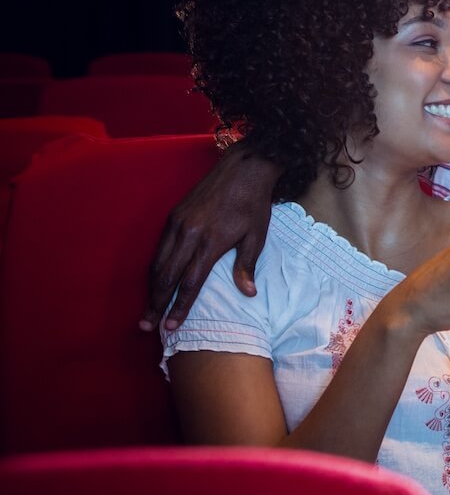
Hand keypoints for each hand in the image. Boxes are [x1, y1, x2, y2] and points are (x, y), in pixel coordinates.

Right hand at [140, 143, 281, 331]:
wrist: (244, 168)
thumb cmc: (254, 204)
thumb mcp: (257, 235)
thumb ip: (247, 265)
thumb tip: (248, 294)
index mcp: (210, 242)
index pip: (190, 283)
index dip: (179, 306)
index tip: (172, 326)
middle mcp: (189, 234)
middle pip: (166, 277)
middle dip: (156, 304)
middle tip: (148, 326)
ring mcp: (178, 223)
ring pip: (158, 262)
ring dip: (151, 288)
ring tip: (148, 310)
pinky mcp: (173, 215)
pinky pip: (159, 247)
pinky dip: (154, 267)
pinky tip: (154, 281)